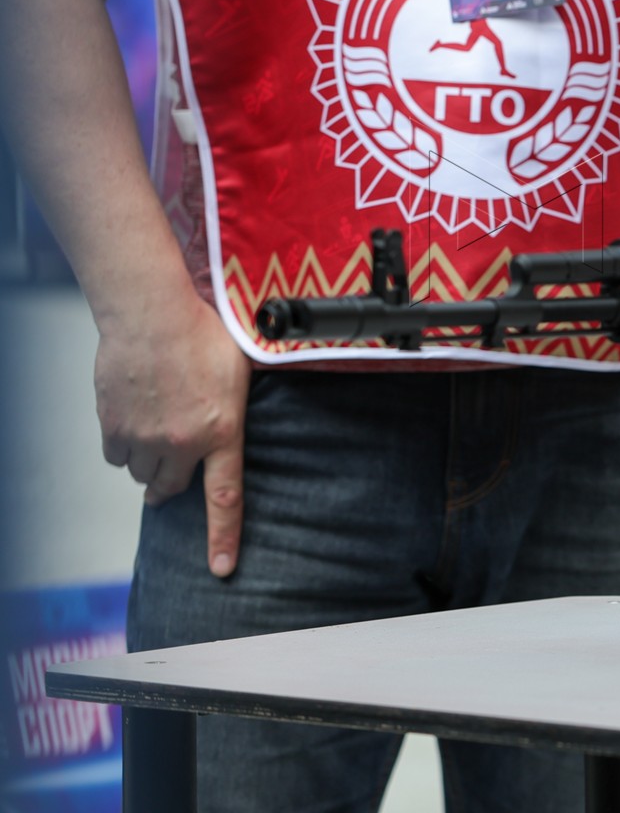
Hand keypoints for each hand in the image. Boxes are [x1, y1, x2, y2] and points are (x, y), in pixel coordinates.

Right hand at [94, 292, 249, 576]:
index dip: (223, 538)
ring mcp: (143, 437)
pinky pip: (116, 455)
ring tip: (158, 426)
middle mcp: (181, 442)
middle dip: (173, 484)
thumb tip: (244, 424)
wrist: (151, 312)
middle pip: (172, 488)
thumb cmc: (203, 332)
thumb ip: (238, 409)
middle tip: (175, 464)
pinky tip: (135, 417)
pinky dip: (124, 445)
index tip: (221, 569)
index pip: (224, 499)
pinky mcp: (113, 426)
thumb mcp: (243, 370)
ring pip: (142, 473)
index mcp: (221, 432)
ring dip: (150, 461)